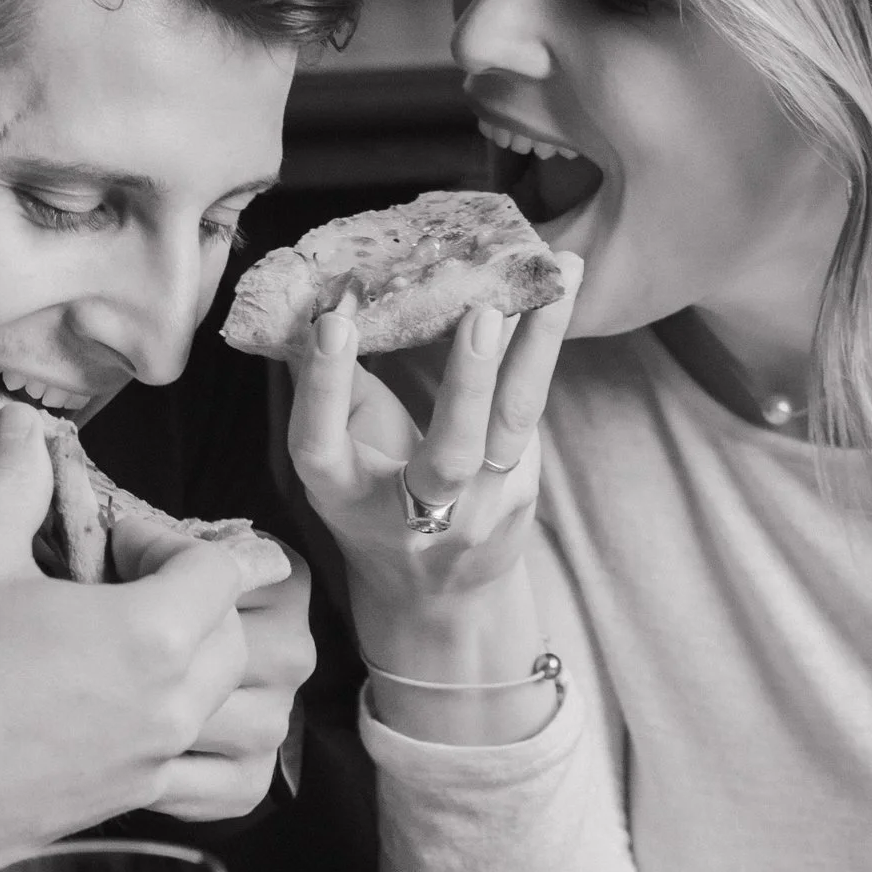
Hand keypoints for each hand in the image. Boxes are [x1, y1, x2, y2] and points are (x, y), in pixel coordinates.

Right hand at [0, 404, 291, 871]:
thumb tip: (24, 424)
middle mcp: (170, 704)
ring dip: (217, 667)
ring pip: (242, 705)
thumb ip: (13, 479)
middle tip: (124, 585)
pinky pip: (224, 779)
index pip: (221, 569)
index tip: (119, 543)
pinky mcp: (136, 799)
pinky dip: (221, 744)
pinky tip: (170, 717)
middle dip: (197, 597)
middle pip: (235, 633)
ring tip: (157, 648)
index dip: (170, 543)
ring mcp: (157, 760)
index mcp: (144, 635)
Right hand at [287, 255, 581, 661]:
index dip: (323, 385)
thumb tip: (308, 300)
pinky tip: (563, 283)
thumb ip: (329, 390)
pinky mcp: (521, 494)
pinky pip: (530, 407)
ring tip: (560, 274)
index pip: (322, 443)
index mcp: (344, 496)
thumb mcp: (339, 457)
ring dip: (538, 343)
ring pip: (512, 424)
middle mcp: (414, 516)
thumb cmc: (373, 500)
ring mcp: (478, 511)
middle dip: (467, 384)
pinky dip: (544, 343)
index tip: (334, 322)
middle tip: (482, 312)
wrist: (436, 597)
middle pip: (450, 456)